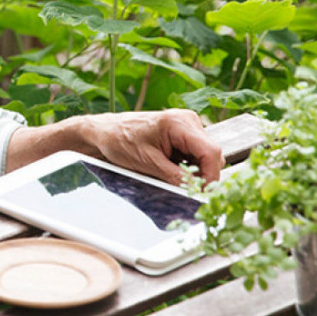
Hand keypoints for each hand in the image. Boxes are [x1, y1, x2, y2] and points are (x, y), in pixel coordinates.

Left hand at [85, 109, 222, 184]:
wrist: (104, 132)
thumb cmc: (120, 141)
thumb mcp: (147, 163)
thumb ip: (175, 177)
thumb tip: (197, 192)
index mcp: (179, 122)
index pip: (211, 152)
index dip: (211, 176)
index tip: (202, 194)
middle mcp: (188, 120)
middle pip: (211, 155)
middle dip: (203, 175)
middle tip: (186, 190)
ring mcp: (187, 126)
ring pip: (205, 156)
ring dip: (195, 172)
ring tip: (172, 176)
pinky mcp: (183, 134)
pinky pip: (196, 154)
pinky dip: (188, 167)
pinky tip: (171, 170)